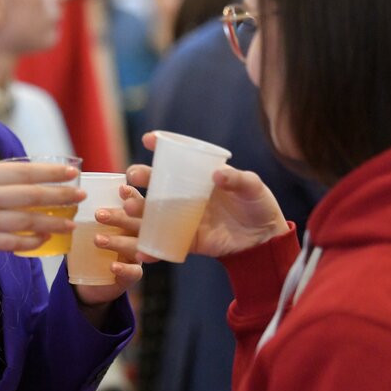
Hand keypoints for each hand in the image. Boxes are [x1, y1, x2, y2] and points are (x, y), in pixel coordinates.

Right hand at [0, 162, 83, 256]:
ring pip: (26, 221)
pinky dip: (31, 242)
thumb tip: (28, 173)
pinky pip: (12, 243)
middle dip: (60, 196)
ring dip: (53, 222)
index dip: (51, 172)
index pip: (24, 171)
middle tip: (81, 195)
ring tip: (71, 222)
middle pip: (31, 195)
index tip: (72, 171)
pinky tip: (45, 239)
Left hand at [72, 184, 144, 315]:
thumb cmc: (90, 243)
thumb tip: (68, 195)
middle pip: (139, 223)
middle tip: (99, 215)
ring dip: (118, 242)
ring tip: (97, 240)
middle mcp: (139, 235)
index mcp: (132, 218)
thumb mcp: (87, 226)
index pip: (138, 203)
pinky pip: (134, 272)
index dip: (133, 196)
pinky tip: (113, 266)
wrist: (89, 278)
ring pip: (136, 246)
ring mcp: (138, 255)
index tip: (121, 189)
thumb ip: (84, 212)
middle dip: (121, 217)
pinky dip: (124, 268)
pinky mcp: (133, 275)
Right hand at [125, 132, 287, 259]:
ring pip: (152, 213)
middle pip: (155, 183)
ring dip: (135, 211)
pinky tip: (139, 252)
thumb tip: (217, 174)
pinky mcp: (186, 240)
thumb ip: (238, 179)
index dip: (159, 146)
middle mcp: (185, 194)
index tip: (149, 139)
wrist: (265, 240)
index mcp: (197, 176)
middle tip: (130, 181)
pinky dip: (149, 249)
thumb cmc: (258, 205)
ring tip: (125, 209)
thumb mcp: (253, 187)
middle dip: (138, 180)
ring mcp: (183, 217)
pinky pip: (163, 244)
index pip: (175, 157)